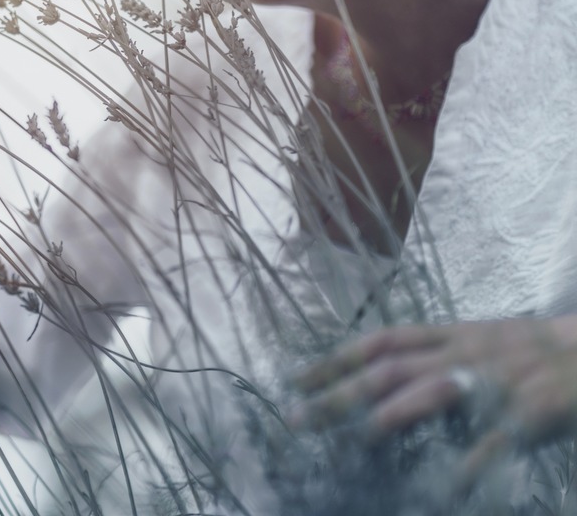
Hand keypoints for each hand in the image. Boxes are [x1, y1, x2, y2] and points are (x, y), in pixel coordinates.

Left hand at [289, 315, 576, 490]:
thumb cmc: (529, 350)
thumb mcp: (476, 341)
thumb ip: (431, 358)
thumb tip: (377, 386)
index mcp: (450, 336)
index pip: (380, 343)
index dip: (335, 359)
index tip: (295, 380)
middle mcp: (463, 353)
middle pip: (388, 370)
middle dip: (340, 393)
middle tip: (298, 417)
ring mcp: (493, 381)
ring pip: (431, 393)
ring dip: (391, 417)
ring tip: (358, 441)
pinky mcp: (528, 414)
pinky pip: (492, 443)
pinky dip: (468, 466)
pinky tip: (446, 489)